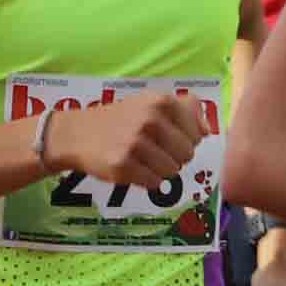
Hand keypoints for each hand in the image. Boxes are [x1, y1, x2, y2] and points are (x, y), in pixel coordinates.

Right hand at [49, 87, 210, 189]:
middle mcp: (150, 120)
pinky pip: (154, 183)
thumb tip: (208, 130)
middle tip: (152, 150)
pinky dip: (146, 180)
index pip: (198, 135)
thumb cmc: (121, 119)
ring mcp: (135, 143)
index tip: (167, 138)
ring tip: (141, 159)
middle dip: (173, 157)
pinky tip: (131, 168)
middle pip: (187, 155)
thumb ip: (186, 109)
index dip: (185, 140)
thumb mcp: (151, 101)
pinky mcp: (123, 165)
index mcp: (161, 101)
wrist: (77, 133)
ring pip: (172, 171)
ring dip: (159, 170)